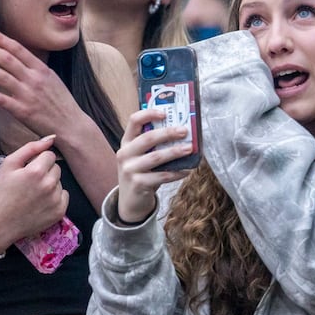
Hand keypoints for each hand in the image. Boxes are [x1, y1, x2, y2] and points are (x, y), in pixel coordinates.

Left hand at [0, 27, 93, 142]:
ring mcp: (27, 94)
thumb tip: (18, 57)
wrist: (72, 126)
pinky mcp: (22, 110)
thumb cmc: (62, 104)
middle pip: (5, 58)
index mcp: (42, 69)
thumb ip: (35, 69)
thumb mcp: (53, 80)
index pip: (17, 48)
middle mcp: (34, 79)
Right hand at [0, 136, 68, 248]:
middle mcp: (49, 185)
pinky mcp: (59, 211)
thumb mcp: (9, 165)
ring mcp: (55, 200)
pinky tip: (41, 202)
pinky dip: (55, 197)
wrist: (0, 223)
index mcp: (36, 171)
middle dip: (45, 172)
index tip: (29, 170)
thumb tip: (50, 138)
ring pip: (60, 182)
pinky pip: (64, 196)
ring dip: (50, 185)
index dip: (39, 161)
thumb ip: (30, 148)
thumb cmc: (3, 193)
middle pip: (57, 168)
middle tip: (30, 183)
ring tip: (34, 194)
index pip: (50, 155)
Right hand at [113, 108, 193, 223]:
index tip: (165, 113)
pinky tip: (187, 170)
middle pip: (148, 138)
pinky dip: (176, 173)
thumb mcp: (141, 156)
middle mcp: (125, 154)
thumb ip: (154, 145)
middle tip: (184, 131)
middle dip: (168, 133)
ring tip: (190, 149)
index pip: (134, 120)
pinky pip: (161, 176)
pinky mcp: (138, 184)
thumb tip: (182, 132)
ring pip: (156, 157)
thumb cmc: (142, 173)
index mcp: (126, 142)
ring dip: (175, 152)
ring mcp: (129, 169)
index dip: (149, 114)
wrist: (131, 201)